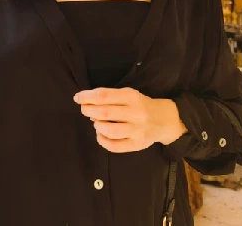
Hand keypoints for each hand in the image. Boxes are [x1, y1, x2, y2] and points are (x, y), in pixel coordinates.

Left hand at [73, 88, 187, 152]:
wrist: (164, 120)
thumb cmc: (140, 105)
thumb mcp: (128, 94)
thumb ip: (109, 97)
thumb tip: (86, 103)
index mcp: (131, 97)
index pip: (104, 95)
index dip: (87, 97)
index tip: (77, 98)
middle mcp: (135, 113)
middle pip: (104, 112)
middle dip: (88, 110)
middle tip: (84, 110)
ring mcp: (137, 130)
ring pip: (109, 130)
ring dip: (96, 125)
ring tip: (95, 122)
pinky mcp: (137, 145)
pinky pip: (114, 146)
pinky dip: (102, 140)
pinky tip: (100, 134)